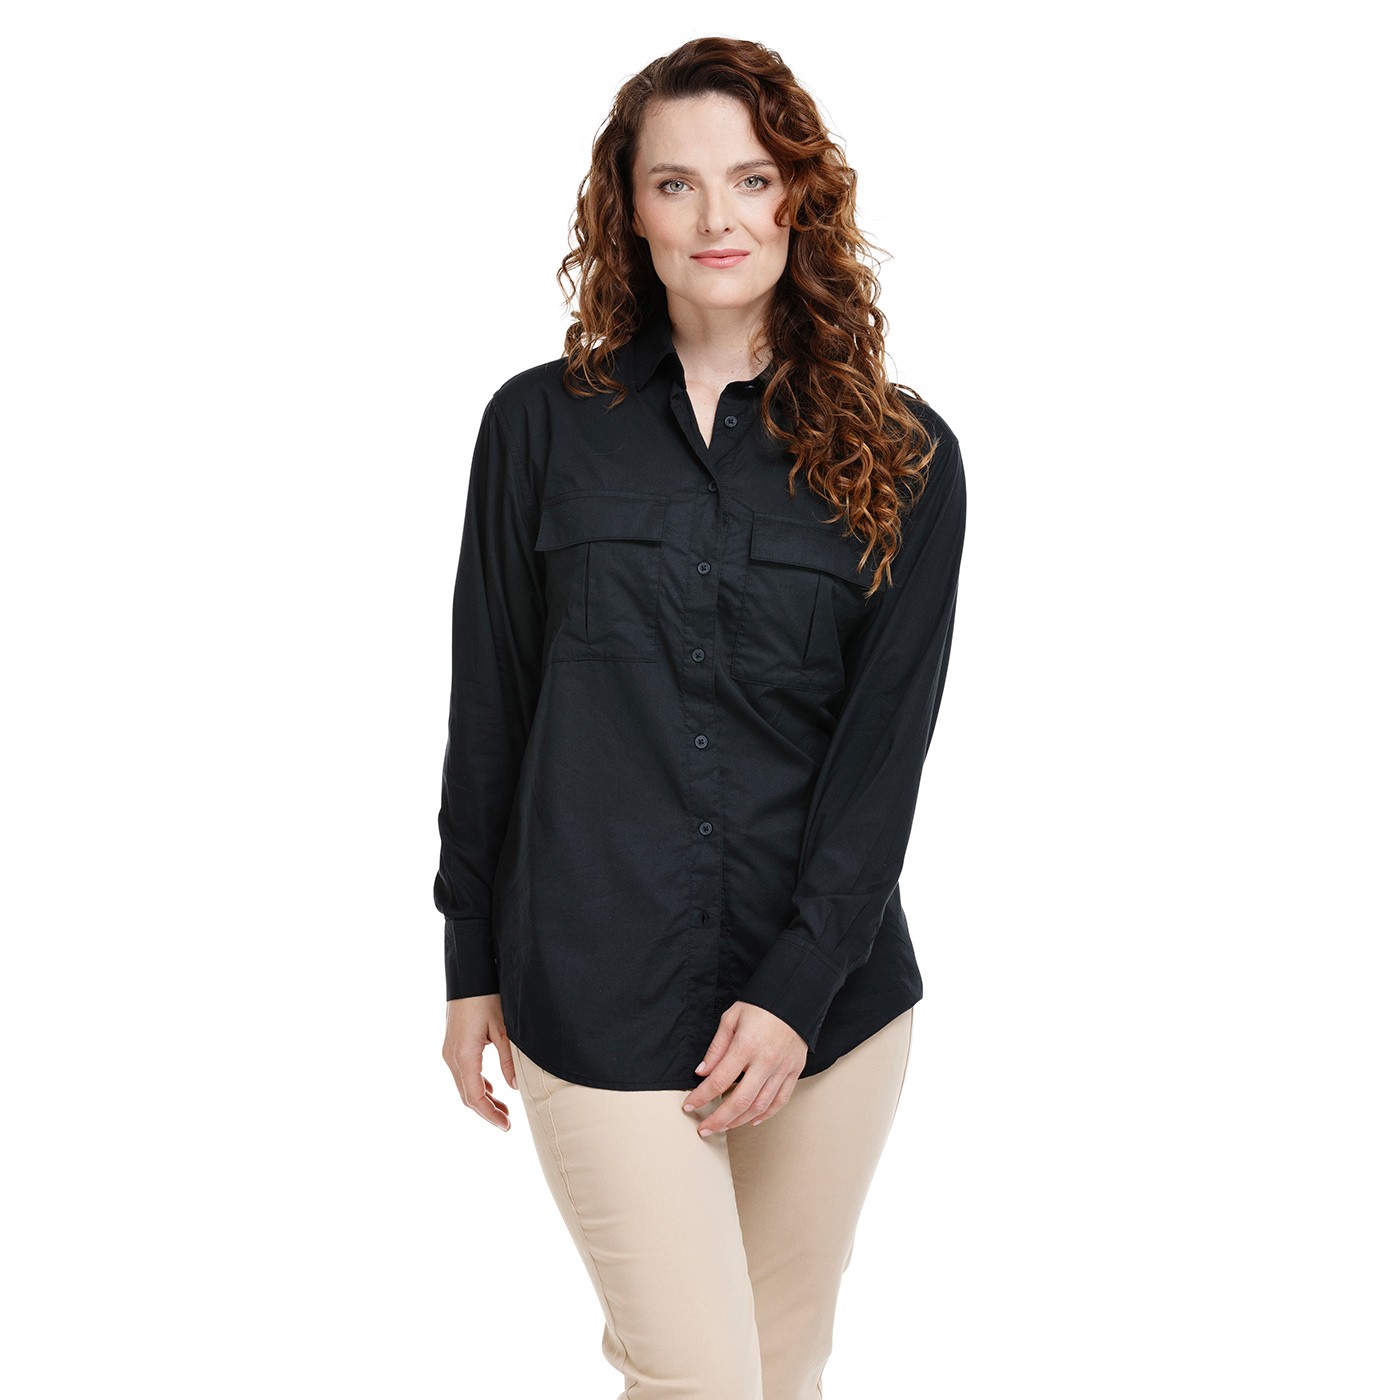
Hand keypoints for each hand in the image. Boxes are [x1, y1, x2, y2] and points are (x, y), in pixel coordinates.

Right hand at [442, 993, 516, 1131]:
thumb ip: (509, 1060)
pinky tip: (492, 1089)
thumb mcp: (504, 1029)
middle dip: (487, 1111)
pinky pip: (463, 1073)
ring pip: (464, 1085)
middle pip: (467, 1095)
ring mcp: (449, 1051)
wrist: (469, 975)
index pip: (474, 1097)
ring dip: (483, 1099)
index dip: (489, 1114)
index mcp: (464, 1055)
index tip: (506, 1126)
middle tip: (508, 1122)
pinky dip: (477, 1085)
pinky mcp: (453, 1045)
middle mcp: (452, 1057)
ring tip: (504, 1109)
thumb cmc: (488, 998)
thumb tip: (515, 1087)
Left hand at [682, 1001, 808, 1135]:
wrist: (794, 997)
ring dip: (739, 1121)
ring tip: (724, 1126)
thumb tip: (702, 1072)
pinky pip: (780, 1101)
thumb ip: (716, 1047)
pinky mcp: (794, 1072)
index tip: (690, 1105)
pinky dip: (766, 1115)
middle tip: (704, 1129)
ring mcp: (782, 1069)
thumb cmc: (761, 1006)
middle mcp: (765, 1061)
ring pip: (760, 1106)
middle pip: (740, 1101)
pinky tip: (752, 1120)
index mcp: (746, 1046)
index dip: (701, 1097)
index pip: (719, 1080)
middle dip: (718, 1119)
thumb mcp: (731, 1019)